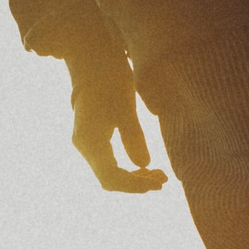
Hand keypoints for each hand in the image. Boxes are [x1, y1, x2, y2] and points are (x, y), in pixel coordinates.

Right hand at [66, 47, 167, 193]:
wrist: (92, 63)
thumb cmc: (109, 79)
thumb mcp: (126, 107)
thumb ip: (133, 136)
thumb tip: (144, 164)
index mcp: (89, 139)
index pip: (111, 176)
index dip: (134, 185)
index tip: (158, 182)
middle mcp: (84, 146)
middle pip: (109, 179)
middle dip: (137, 183)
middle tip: (164, 180)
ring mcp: (87, 145)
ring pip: (109, 174)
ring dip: (134, 178)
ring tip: (159, 176)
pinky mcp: (93, 142)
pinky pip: (109, 165)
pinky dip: (127, 170)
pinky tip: (146, 168)